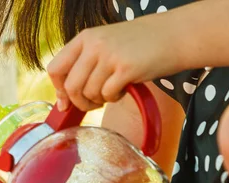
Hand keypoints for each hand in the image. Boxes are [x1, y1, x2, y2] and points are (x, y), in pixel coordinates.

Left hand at [47, 16, 178, 111]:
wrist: (174, 35)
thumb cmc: (138, 45)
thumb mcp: (105, 45)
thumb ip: (83, 67)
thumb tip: (62, 102)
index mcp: (84, 38)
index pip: (54, 69)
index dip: (58, 90)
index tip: (66, 101)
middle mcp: (93, 45)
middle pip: (71, 87)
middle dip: (80, 102)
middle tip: (94, 102)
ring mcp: (109, 56)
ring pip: (89, 93)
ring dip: (100, 99)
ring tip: (114, 90)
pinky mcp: (126, 68)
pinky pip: (108, 95)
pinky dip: (115, 98)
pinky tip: (124, 89)